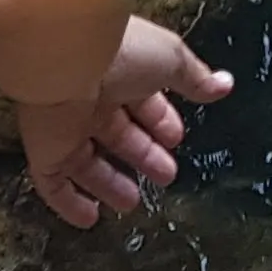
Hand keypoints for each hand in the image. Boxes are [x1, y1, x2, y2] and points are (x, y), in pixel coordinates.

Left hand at [16, 15, 231, 225]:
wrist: (65, 56)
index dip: (162, 122)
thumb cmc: (121, 51)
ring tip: (131, 203)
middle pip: (120, 135)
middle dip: (144, 155)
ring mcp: (68, 128)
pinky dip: (70, 204)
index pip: (145, 103)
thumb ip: (196, 78)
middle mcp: (95, 100)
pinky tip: (89, 219)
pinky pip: (54, 184)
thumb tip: (226, 85)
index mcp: (125, 74)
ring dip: (111, 184)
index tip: (177, 139)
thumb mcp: (170, 60)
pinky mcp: (45, 151)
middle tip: (166, 176)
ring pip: (89, 163)